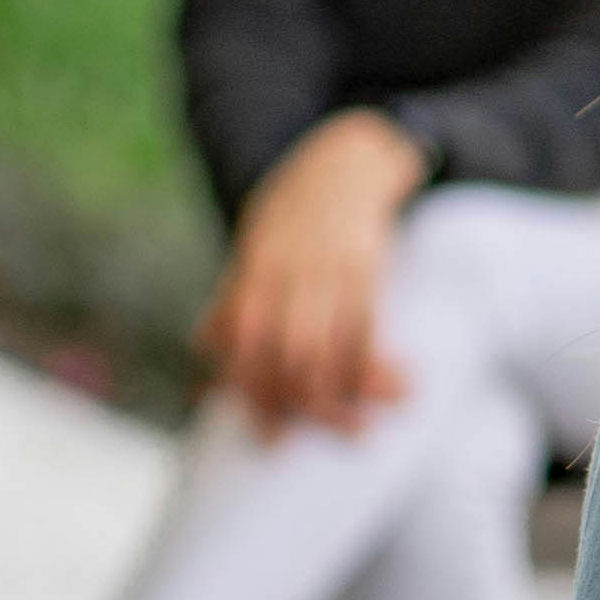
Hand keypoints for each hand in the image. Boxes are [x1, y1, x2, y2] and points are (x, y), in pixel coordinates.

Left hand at [199, 110, 426, 431]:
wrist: (346, 157)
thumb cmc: (294, 206)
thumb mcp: (253, 241)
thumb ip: (233, 294)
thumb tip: (204, 345)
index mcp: (255, 267)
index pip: (246, 343)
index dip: (252, 391)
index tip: (266, 431)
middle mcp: (289, 271)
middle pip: (288, 354)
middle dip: (295, 405)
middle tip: (301, 442)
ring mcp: (330, 268)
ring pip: (331, 347)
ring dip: (344, 396)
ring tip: (357, 430)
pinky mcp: (368, 265)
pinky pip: (370, 326)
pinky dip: (379, 364)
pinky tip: (396, 388)